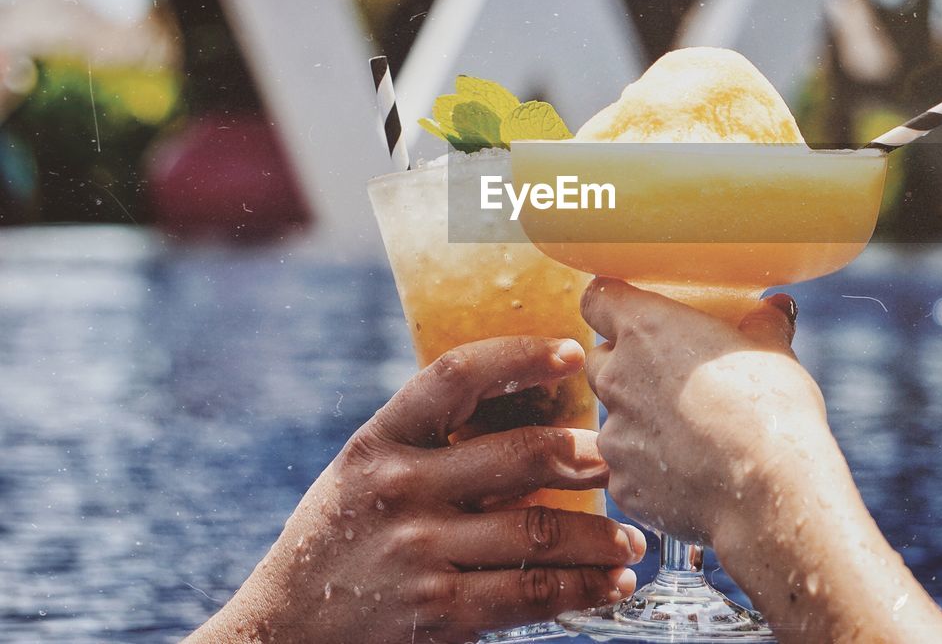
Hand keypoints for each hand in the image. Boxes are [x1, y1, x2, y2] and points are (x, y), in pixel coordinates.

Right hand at [187, 336, 644, 643]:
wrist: (283, 629)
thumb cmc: (339, 539)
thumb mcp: (365, 473)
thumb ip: (430, 445)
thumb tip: (530, 417)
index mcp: (380, 440)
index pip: (455, 377)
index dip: (520, 356)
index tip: (572, 351)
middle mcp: (399, 488)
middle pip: (517, 455)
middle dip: (584, 454)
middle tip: (621, 457)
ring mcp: (419, 551)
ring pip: (537, 530)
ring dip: (598, 534)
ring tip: (632, 539)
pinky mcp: (438, 610)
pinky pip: (529, 592)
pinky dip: (581, 588)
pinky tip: (611, 584)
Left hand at [581, 279, 941, 643]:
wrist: (770, 492)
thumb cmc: (772, 410)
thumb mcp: (774, 352)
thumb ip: (763, 324)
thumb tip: (776, 308)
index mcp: (646, 330)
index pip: (597, 299)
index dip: (612, 304)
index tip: (631, 310)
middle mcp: (617, 378)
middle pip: (600, 360)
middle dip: (625, 365)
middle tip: (669, 375)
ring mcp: (615, 435)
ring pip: (615, 419)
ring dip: (640, 420)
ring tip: (691, 434)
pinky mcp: (622, 484)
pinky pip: (628, 469)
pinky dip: (650, 469)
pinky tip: (691, 474)